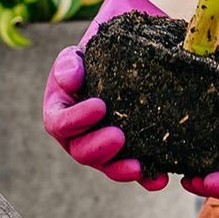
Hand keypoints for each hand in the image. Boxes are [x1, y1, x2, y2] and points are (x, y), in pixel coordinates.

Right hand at [42, 0, 168, 189]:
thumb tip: (72, 76)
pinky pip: (136, 171)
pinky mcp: (132, 152)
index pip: (58, 120)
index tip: (99, 105)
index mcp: (63, 103)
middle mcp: (80, 129)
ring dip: (120, 169)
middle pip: (79, 150)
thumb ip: (77, 55)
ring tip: (139, 167)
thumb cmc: (116, 40)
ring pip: (106, 166)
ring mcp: (105, 144)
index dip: (75, 119)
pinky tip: (160, 179)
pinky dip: (146, 177)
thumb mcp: (96, 38)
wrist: (149, 46)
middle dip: (97, 147)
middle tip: (119, 137)